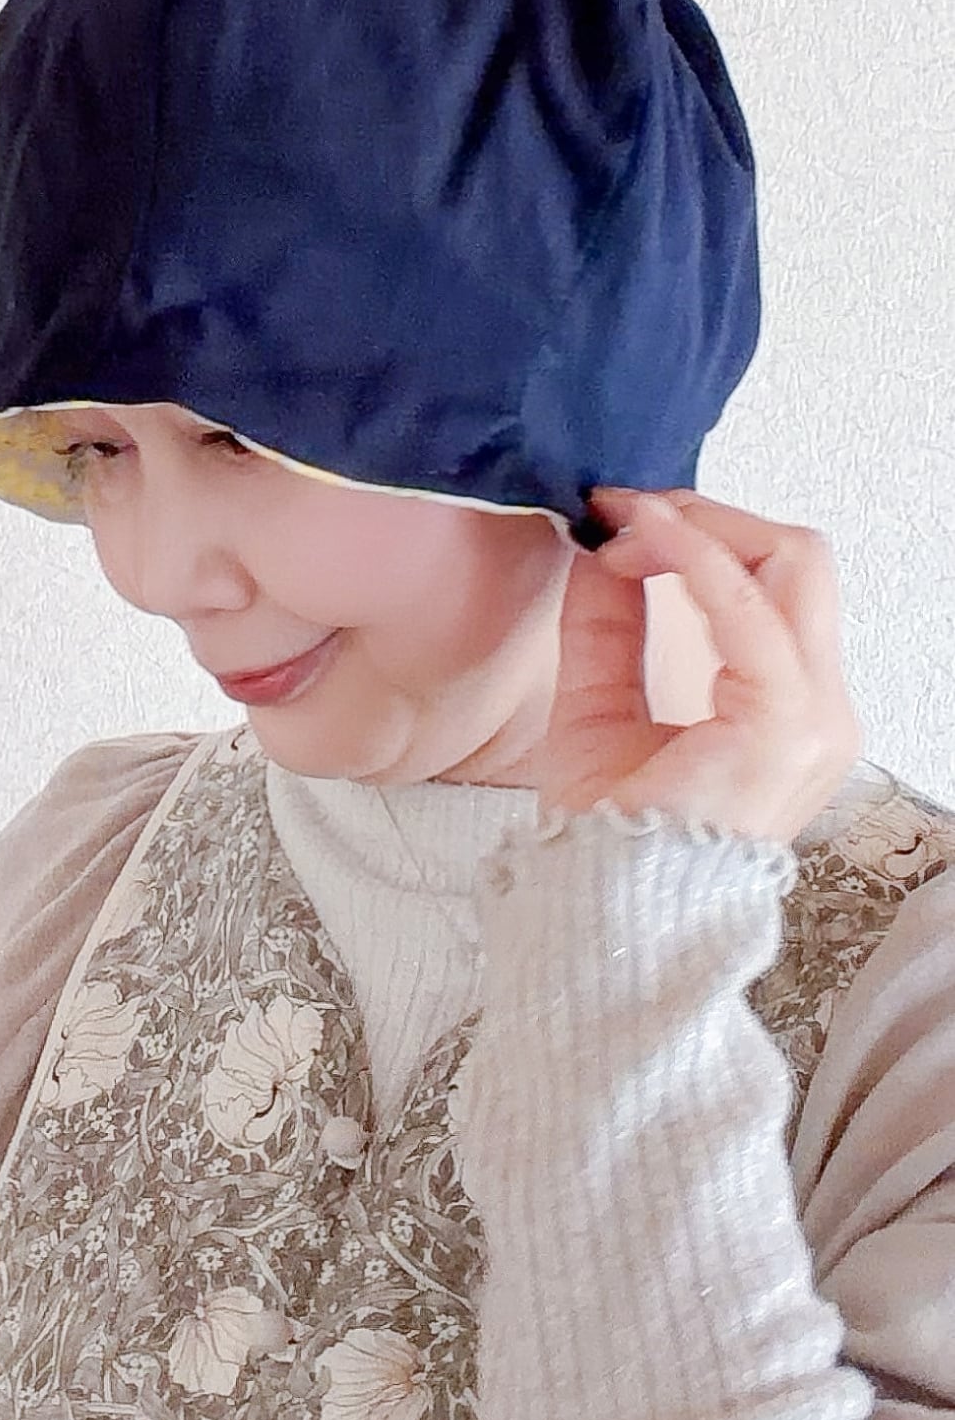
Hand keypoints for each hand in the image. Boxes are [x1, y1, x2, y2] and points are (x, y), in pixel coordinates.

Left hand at [539, 488, 862, 845]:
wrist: (604, 910)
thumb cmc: (607, 830)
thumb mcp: (600, 703)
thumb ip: (611, 625)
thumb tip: (605, 546)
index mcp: (786, 707)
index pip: (775, 582)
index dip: (700, 532)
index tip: (618, 516)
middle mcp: (818, 709)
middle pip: (798, 559)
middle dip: (710, 515)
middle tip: (627, 509)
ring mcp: (812, 717)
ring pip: (793, 563)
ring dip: (701, 526)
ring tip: (626, 522)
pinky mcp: (784, 722)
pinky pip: (752, 609)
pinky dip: (697, 557)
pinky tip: (643, 541)